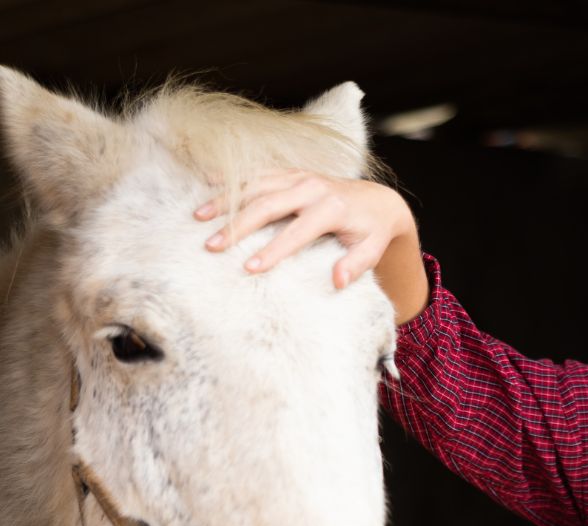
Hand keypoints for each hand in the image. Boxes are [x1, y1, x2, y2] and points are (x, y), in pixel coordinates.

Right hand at [195, 172, 427, 321]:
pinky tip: (207, 185)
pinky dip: (233, 179)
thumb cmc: (372, 232)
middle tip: (211, 245)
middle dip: (237, 225)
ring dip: (226, 200)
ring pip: (255, 184)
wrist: (378, 201)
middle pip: (267, 204)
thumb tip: (337, 281)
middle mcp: (312, 187)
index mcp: (331, 208)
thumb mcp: (372, 251)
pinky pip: (257, 172)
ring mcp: (299, 176)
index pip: (297, 232)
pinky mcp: (290, 172)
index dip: (273, 250)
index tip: (250, 268)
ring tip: (199, 218)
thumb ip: (356, 265)